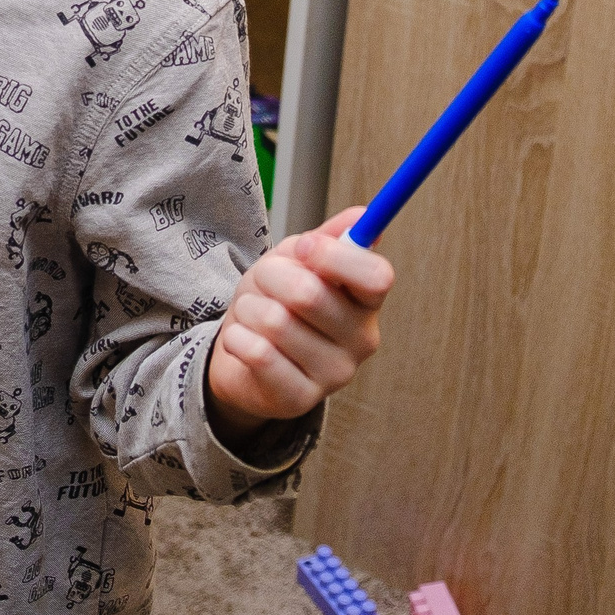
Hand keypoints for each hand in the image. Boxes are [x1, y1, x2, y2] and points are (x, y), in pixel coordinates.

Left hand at [205, 207, 391, 433]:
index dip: (332, 255)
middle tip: (264, 282)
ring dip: (249, 308)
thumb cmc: (274, 302)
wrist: (242, 356)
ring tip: (254, 315)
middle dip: (271, 276)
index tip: (303, 246)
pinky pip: (256, 351)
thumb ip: (326, 238)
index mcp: (367, 302)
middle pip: (310, 293)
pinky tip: (244, 342)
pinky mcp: (299, 399)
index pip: (376, 276)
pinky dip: (237, 337)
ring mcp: (334, 375)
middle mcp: (362, 340)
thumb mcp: (295, 261)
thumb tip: (360, 215)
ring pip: (275, 321)